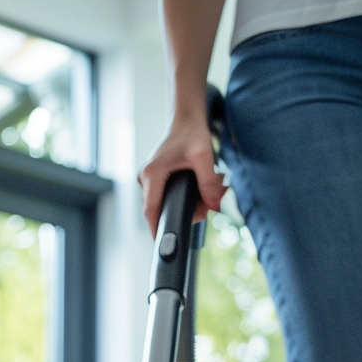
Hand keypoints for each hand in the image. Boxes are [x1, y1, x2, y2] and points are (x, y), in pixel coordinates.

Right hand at [139, 114, 225, 235]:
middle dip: (184, 213)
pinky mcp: (157, 177)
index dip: (157, 229)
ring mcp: (150, 178)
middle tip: (205, 208)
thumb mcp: (204, 157)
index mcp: (152, 174)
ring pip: (166, 203)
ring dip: (188, 204)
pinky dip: (184, 196)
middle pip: (161, 209)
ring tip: (208, 194)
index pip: (151, 210)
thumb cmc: (192, 131)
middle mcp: (146, 177)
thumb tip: (214, 206)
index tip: (164, 244)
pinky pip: (168, 195)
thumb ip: (209, 183)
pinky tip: (199, 189)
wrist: (187, 116)